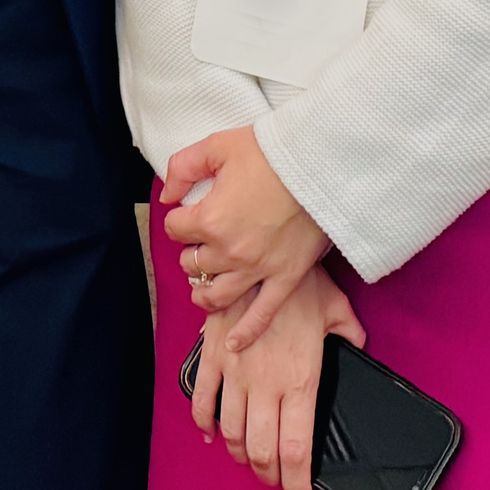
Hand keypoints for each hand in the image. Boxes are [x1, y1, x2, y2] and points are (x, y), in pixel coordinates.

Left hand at [165, 125, 330, 347]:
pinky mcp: (285, 278)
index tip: (186, 214)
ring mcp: (258, 269)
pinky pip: (262, 314)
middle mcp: (229, 251)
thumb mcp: (217, 146)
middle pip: (194, 263)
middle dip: (192, 253)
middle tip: (199, 244)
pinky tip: (233, 344)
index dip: (178, 220)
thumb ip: (183, 168)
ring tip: (202, 287)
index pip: (175, 229)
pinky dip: (245, 332)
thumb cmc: (271, 153)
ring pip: (218, 294)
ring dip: (204, 291)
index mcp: (210, 219)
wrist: (321, 166)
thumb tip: (167, 195)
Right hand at [187, 266, 365, 489]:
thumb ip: (350, 335)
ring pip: (231, 431)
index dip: (295, 482)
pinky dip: (204, 421)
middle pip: (262, 450)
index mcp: (300, 381)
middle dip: (268, 475)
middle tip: (275, 478)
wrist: (259, 253)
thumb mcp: (337, 310)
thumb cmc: (301, 280)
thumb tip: (359, 347)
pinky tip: (211, 431)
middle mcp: (266, 384)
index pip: (295, 449)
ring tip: (249, 457)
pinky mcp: (213, 354)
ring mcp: (235, 370)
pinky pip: (203, 397)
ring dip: (239, 453)